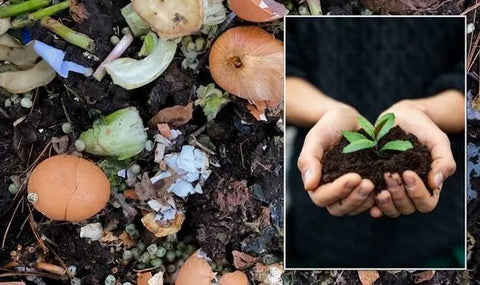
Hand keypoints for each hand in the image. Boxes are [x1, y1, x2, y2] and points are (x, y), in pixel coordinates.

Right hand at [298, 106, 375, 215]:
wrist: (348, 119)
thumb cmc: (329, 125)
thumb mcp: (316, 137)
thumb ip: (309, 160)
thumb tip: (309, 186)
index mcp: (316, 181)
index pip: (322, 197)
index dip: (338, 191)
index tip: (355, 176)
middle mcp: (331, 190)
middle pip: (338, 208)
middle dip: (354, 199)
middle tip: (369, 183)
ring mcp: (348, 191)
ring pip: (354, 209)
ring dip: (365, 201)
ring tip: (377, 184)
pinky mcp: (364, 188)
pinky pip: (369, 203)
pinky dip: (377, 200)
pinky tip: (386, 189)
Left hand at [370, 100, 456, 217]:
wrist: (401, 116)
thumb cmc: (423, 129)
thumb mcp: (438, 141)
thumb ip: (443, 161)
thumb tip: (436, 184)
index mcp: (428, 185)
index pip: (426, 203)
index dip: (417, 193)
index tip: (407, 173)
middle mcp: (409, 192)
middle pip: (406, 208)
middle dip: (398, 194)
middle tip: (389, 174)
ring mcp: (392, 189)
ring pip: (390, 208)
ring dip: (384, 201)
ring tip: (377, 187)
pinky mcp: (375, 183)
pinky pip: (373, 201)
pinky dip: (371, 203)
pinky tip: (367, 196)